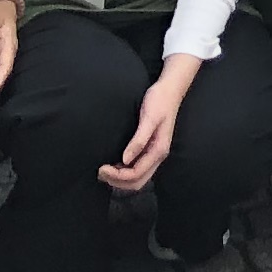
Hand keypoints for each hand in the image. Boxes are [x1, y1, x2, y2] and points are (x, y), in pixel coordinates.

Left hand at [101, 57, 198, 190]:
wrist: (170, 90)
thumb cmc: (159, 101)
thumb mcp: (149, 118)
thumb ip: (139, 140)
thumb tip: (125, 160)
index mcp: (158, 150)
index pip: (136, 174)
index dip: (117, 176)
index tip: (101, 168)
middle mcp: (157, 156)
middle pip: (137, 181)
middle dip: (118, 181)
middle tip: (100, 172)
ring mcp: (154, 153)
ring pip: (138, 177)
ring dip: (120, 179)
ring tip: (104, 171)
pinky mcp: (150, 148)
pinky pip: (137, 168)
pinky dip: (124, 172)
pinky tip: (113, 164)